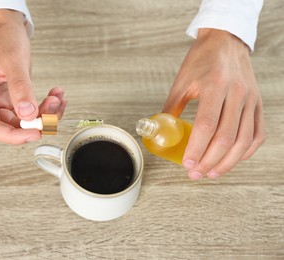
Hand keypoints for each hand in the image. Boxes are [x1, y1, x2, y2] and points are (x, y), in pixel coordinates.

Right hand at [0, 10, 66, 143]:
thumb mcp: (12, 60)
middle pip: (11, 127)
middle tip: (53, 110)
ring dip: (45, 114)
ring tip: (58, 99)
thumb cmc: (3, 38)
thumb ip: (20, 88)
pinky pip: (32, 110)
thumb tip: (28, 113)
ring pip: (25, 120)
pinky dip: (47, 106)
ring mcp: (3, 100)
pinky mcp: (16, 98)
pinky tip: (56, 96)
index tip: (35, 132)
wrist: (7, 28)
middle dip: (35, 122)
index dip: (13, 136)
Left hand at [162, 28, 265, 179]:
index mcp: (214, 86)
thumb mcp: (181, 83)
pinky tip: (232, 160)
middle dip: (209, 162)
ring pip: (244, 141)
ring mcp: (251, 100)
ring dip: (227, 162)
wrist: (226, 42)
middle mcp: (237, 93)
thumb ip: (171, 109)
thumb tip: (160, 133)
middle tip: (195, 173)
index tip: (187, 164)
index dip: (197, 149)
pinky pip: (257, 134)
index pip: (206, 126)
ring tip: (211, 173)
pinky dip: (245, 152)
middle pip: (226, 138)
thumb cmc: (201, 61)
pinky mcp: (258, 104)